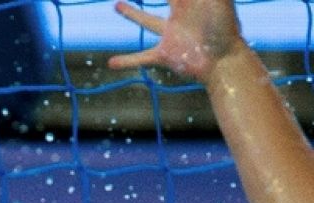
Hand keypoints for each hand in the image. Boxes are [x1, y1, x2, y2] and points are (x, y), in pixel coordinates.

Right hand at [107, 0, 247, 80]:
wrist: (224, 61)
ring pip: (146, 21)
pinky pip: (141, 58)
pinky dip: (126, 61)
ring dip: (131, 13)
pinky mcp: (165, 54)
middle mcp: (179, 16)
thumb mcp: (217, 0)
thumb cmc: (224, 29)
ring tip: (116, 5)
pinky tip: (111, 63)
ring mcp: (170, 35)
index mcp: (191, 2)